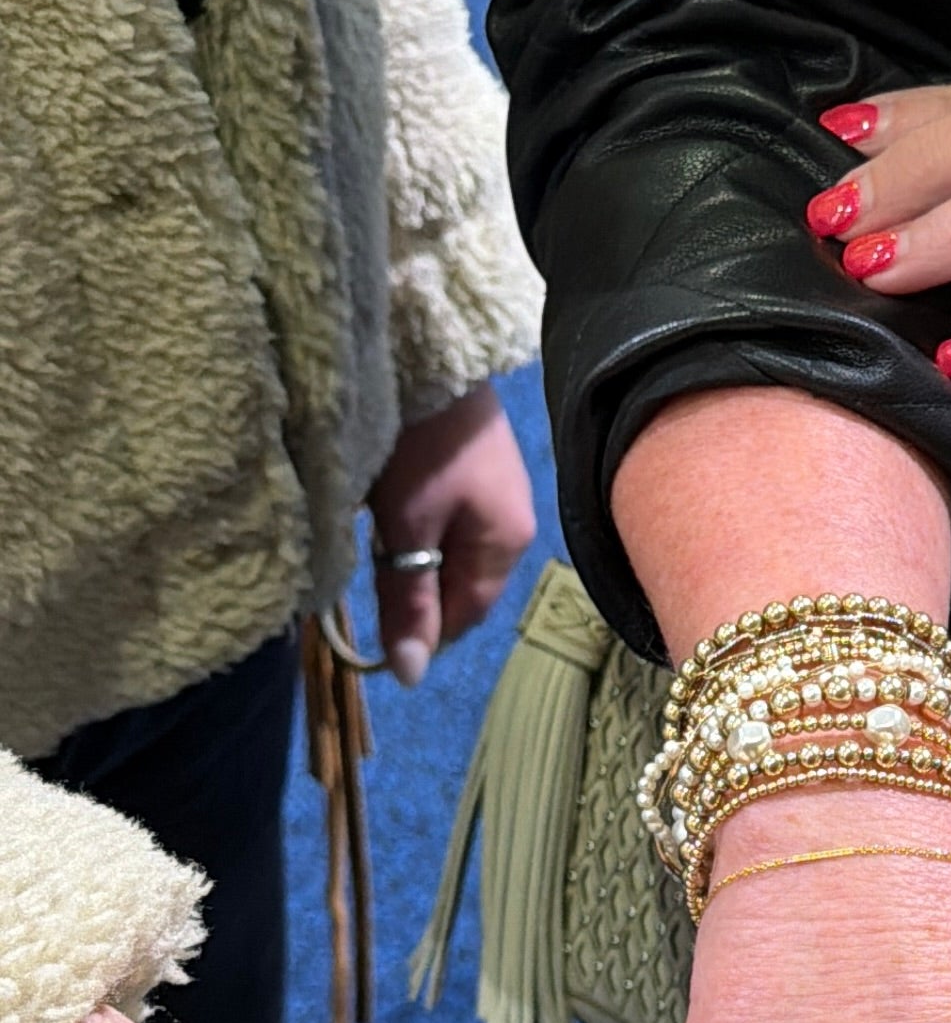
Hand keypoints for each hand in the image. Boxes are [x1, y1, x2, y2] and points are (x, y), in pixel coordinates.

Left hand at [368, 383, 535, 689]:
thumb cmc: (421, 441)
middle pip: (459, 582)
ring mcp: (495, 490)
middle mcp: (511, 522)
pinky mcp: (472, 463)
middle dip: (416, 591)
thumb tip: (411, 676)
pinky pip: (445, 515)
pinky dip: (415, 522)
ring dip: (411, 555)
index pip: (466, 615)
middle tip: (366, 581)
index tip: (376, 634)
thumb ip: (409, 600)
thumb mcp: (408, 525)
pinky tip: (387, 505)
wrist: (429, 346)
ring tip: (373, 541)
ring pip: (448, 549)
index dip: (423, 632)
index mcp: (505, 543)